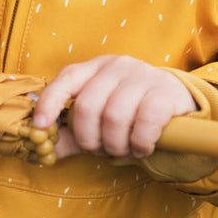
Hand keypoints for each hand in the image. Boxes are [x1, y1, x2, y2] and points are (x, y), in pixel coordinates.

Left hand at [32, 55, 196, 159]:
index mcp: (92, 68)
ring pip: (114, 117)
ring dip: (114, 144)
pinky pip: (144, 122)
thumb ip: (70, 133)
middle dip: (88, 137)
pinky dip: (138, 143)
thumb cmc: (129, 109)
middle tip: (99, 150)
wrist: (177, 101)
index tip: (40, 127)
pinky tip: (141, 148)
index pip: (65, 80)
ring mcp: (140, 75)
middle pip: (87, 106)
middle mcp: (114, 66)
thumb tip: (41, 151)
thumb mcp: (97, 116)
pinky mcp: (164, 91)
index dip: (49, 103)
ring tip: (121, 150)